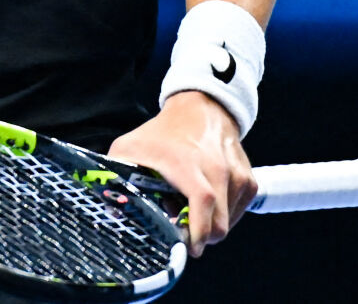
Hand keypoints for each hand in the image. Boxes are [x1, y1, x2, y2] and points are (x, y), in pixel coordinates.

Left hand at [107, 91, 254, 257]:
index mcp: (187, 163)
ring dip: (209, 224)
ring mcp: (236, 175)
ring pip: (227, 223)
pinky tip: (206, 201)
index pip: (202, 201)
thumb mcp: (131, 147)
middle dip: (200, 237)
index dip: (197, 231)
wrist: (201, 108)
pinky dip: (222, 215)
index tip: (189, 249)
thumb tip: (109, 207)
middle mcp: (217, 169)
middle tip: (181, 230)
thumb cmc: (162, 133)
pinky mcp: (248, 181)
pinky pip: (237, 214)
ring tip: (189, 204)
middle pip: (218, 224)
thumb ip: (117, 175)